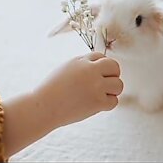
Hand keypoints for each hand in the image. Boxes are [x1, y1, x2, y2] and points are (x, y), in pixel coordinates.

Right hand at [2, 52, 122, 156]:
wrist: (44, 106)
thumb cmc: (51, 90)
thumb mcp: (65, 68)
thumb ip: (82, 65)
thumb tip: (97, 67)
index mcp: (81, 61)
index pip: (101, 56)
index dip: (101, 66)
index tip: (98, 74)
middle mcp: (90, 71)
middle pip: (115, 67)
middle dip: (113, 75)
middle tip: (107, 83)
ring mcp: (95, 86)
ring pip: (118, 85)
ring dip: (113, 90)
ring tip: (102, 95)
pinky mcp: (97, 102)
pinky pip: (114, 101)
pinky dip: (108, 104)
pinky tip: (98, 104)